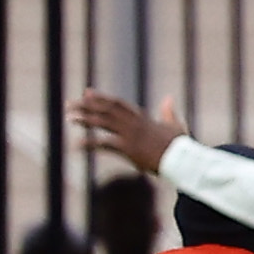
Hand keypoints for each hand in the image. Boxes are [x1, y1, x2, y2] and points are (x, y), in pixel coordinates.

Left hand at [68, 90, 187, 173]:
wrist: (183, 160)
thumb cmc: (180, 146)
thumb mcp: (175, 125)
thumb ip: (168, 111)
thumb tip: (169, 98)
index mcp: (142, 118)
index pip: (117, 103)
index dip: (101, 97)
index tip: (87, 93)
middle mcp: (133, 123)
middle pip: (105, 109)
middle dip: (86, 105)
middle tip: (70, 104)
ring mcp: (130, 135)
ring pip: (102, 122)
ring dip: (84, 119)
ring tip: (70, 118)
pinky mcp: (128, 148)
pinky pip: (103, 144)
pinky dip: (89, 144)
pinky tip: (76, 145)